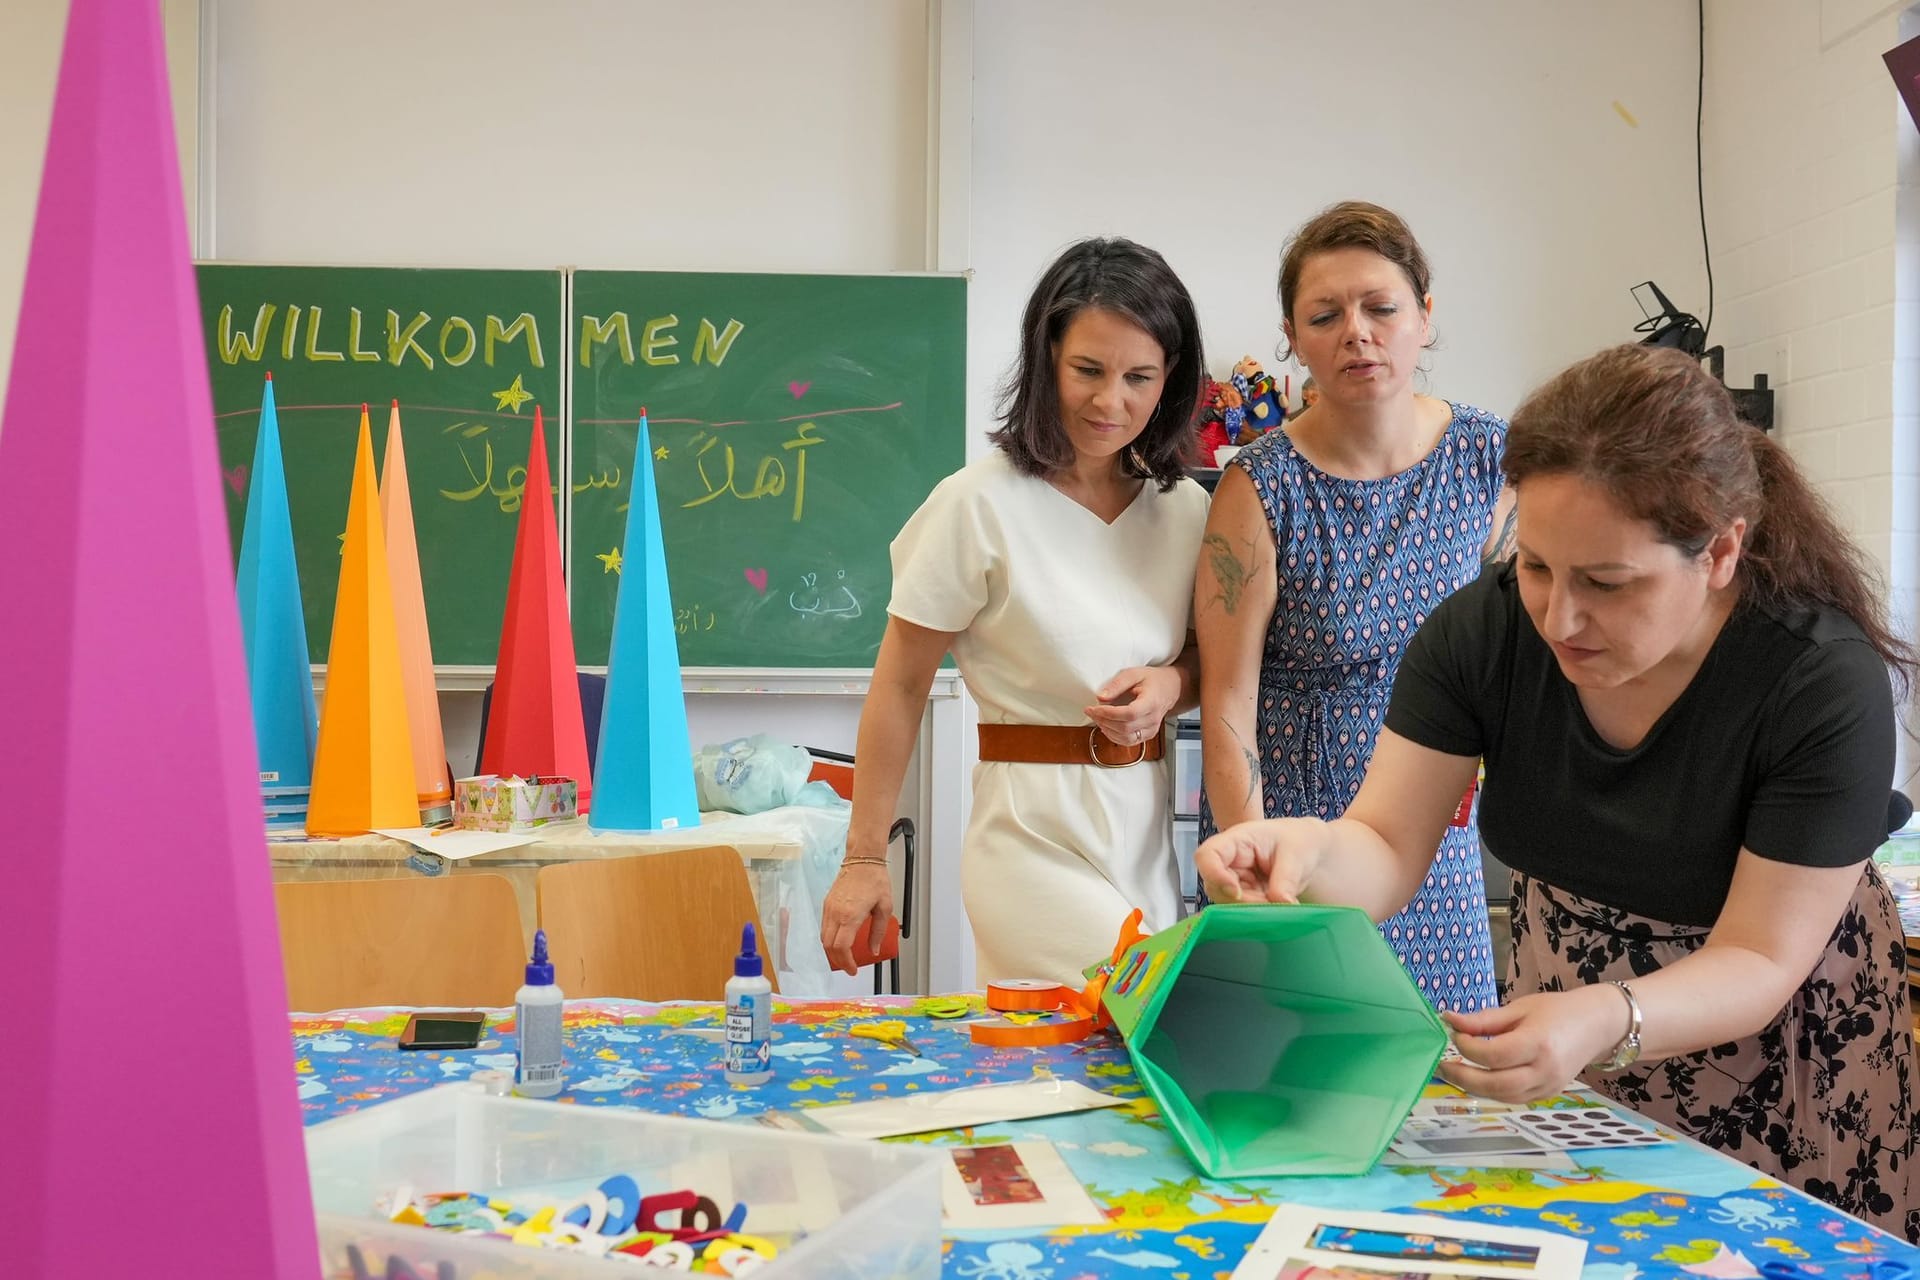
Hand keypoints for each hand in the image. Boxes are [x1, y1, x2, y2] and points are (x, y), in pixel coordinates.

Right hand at [820, 863, 894, 975]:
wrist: (862, 859)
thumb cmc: (875, 879)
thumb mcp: (885, 907)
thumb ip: (878, 931)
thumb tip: (873, 949)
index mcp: (850, 916)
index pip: (842, 947)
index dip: (846, 963)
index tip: (853, 970)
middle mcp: (835, 913)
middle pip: (829, 946)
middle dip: (838, 961)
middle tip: (849, 967)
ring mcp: (828, 908)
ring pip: (823, 938)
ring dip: (832, 951)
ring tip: (844, 957)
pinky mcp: (826, 904)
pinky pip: (823, 927)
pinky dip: (829, 939)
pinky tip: (839, 942)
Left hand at [1085, 666, 1178, 747]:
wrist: (1170, 688)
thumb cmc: (1153, 680)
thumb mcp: (1134, 674)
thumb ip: (1117, 684)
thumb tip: (1100, 697)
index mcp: (1151, 702)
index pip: (1129, 714)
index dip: (1108, 713)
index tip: (1093, 708)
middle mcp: (1153, 719)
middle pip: (1125, 728)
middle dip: (1104, 721)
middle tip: (1091, 712)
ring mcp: (1152, 729)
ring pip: (1126, 738)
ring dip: (1107, 730)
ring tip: (1098, 719)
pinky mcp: (1148, 735)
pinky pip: (1129, 742)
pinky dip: (1114, 737)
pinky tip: (1107, 727)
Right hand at [1194, 817, 1327, 902]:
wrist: (1308, 853)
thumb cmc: (1299, 842)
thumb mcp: (1297, 856)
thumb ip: (1285, 881)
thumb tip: (1278, 903)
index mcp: (1237, 840)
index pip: (1207, 856)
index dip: (1214, 875)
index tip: (1237, 892)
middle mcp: (1229, 861)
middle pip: (1214, 886)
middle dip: (1241, 901)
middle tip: (1271, 904)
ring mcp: (1234, 880)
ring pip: (1226, 903)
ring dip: (1250, 910)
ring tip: (1277, 905)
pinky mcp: (1243, 897)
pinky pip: (1241, 911)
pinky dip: (1257, 915)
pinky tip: (1275, 909)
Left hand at [1439, 986, 1625, 1102]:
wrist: (1596, 1025)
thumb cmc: (1557, 1010)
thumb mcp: (1519, 1008)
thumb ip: (1484, 1019)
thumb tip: (1449, 1020)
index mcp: (1538, 1043)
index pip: (1494, 1055)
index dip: (1467, 1047)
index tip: (1454, 1033)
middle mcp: (1544, 1070)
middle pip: (1496, 1084)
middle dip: (1462, 1077)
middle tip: (1441, 1065)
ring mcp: (1548, 1087)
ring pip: (1502, 1096)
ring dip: (1473, 1087)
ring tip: (1453, 1072)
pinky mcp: (1547, 1095)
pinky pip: (1513, 1098)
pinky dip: (1491, 1091)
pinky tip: (1476, 1077)